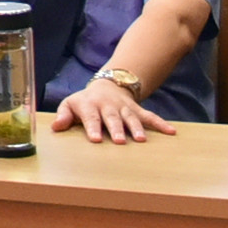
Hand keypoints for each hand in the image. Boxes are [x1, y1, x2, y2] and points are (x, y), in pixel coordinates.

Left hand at [51, 77, 175, 143]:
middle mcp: (108, 106)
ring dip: (136, 128)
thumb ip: (63, 115)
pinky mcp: (137, 110)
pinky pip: (150, 116)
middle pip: (112, 118)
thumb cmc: (85, 102)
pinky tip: (171, 132)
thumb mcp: (70, 104)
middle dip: (116, 129)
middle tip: (120, 141)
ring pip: (131, 118)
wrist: (107, 86)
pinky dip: (161, 123)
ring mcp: (124, 108)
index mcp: (90, 106)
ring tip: (141, 140)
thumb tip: (55, 127)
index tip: (96, 139)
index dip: (93, 128)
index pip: (91, 117)